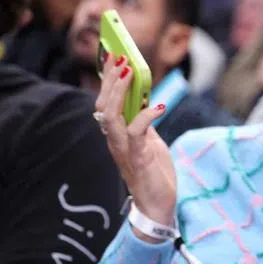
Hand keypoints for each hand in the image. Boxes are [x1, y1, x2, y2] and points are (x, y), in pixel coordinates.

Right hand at [97, 53, 174, 227]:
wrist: (159, 206)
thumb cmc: (154, 173)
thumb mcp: (151, 142)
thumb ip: (144, 123)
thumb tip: (146, 100)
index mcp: (118, 135)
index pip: (106, 103)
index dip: (108, 80)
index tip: (112, 57)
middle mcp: (115, 141)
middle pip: (104, 105)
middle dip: (111, 80)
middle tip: (120, 58)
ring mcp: (123, 150)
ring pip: (111, 116)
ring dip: (119, 92)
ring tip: (129, 73)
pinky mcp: (137, 159)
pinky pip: (136, 134)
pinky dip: (145, 117)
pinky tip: (158, 106)